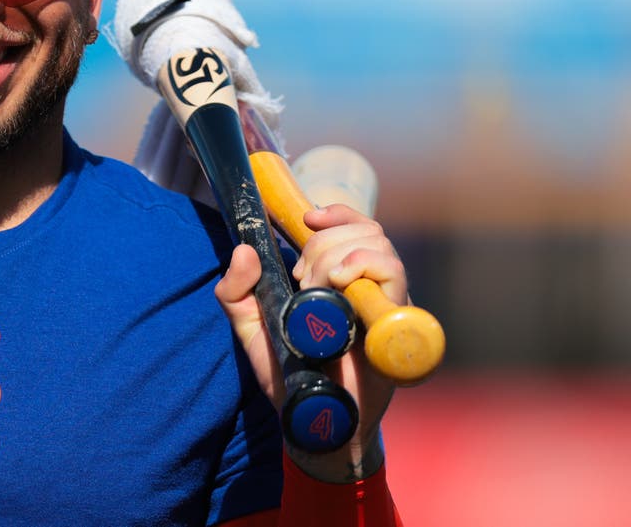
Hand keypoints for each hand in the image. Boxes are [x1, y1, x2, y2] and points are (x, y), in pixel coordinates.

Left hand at [214, 204, 406, 481]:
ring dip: (339, 255)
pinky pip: (393, 274)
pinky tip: (342, 283)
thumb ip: (235, 291)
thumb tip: (243, 249)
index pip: (352, 226)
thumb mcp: (250, 328)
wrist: (311, 416)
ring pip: (377, 244)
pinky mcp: (395, 320)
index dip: (336, 214)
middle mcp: (366, 285)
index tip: (309, 220)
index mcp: (338, 279)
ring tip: (320, 288)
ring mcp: (382, 301)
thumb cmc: (286, 374)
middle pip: (362, 229)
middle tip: (303, 281)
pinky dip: (366, 265)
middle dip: (322, 246)